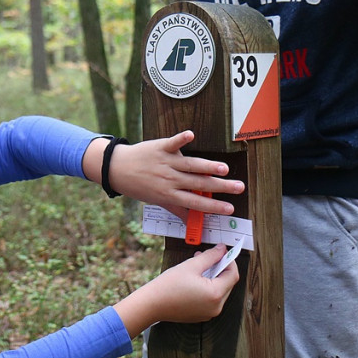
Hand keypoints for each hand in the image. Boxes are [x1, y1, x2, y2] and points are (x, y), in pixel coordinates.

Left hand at [89, 131, 243, 218]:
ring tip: (224, 169)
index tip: (230, 207)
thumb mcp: (157, 201)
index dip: (214, 206)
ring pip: (191, 165)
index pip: (196, 202)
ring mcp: (166, 162)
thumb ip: (176, 209)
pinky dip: (181, 139)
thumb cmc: (139, 186)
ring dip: (208, 166)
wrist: (118, 168)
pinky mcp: (161, 147)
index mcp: (170, 194)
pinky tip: (191, 135)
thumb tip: (191, 222)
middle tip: (238, 187)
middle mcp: (170, 179)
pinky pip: (173, 143)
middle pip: (199, 184)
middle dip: (220, 187)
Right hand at [113, 244, 238, 337]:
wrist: (152, 304)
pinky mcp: (202, 315)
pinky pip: (211, 299)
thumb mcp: (191, 265)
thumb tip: (222, 249)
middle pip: (227, 283)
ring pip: (220, 291)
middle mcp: (216, 307)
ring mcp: (209, 313)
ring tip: (198, 266)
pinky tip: (194, 280)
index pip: (233, 275)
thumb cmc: (169, 285)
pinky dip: (207, 288)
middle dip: (220, 268)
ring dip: (213, 277)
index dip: (230, 261)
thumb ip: (210, 256)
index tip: (223, 252)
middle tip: (207, 257)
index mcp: (215, 294)